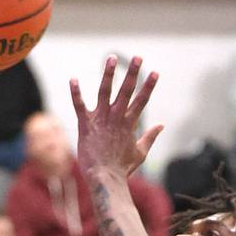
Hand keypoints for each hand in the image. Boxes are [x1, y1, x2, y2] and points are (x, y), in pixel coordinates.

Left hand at [70, 55, 162, 180]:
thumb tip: (161, 126)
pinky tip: (73, 79)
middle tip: (137, 57)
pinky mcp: (85, 125)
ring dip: (108, 74)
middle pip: (126, 91)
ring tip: (111, 58)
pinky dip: (76, 93)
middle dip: (132, 73)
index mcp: (129, 123)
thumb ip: (150, 137)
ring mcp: (101, 120)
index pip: (141, 100)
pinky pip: (79, 106)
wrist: (104, 178)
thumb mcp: (140, 153)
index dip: (148, 86)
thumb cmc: (121, 168)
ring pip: (105, 92)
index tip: (154, 72)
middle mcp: (116, 118)